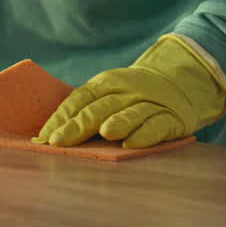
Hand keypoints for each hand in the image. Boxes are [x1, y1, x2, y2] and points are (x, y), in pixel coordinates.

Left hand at [32, 34, 225, 148]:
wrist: (181, 81)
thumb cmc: (133, 96)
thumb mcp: (109, 94)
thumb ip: (85, 112)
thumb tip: (48, 138)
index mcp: (105, 83)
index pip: (79, 98)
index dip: (62, 117)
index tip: (45, 137)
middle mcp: (126, 91)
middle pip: (100, 107)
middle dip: (79, 125)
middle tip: (60, 141)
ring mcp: (149, 103)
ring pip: (130, 113)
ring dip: (117, 122)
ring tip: (104, 133)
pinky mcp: (171, 119)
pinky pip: (157, 126)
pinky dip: (144, 134)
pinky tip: (132, 144)